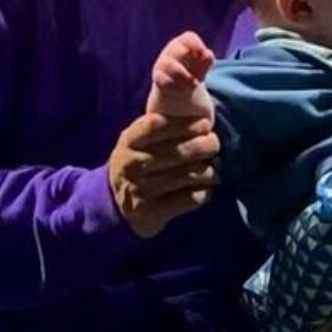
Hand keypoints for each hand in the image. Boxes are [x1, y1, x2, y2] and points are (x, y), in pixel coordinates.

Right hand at [108, 111, 218, 237]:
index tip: (204, 124)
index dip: (186, 123)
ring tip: (213, 168)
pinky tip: (204, 187)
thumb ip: (162, 125)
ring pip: (191, 175)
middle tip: (214, 144)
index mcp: (129, 141)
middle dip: (206, 145)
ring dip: (210, 171)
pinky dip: (205, 192)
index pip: (158, 125)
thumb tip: (203, 119)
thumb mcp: (138, 140)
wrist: (117, 205)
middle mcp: (133, 164)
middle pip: (180, 152)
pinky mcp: (153, 212)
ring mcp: (142, 190)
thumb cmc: (138, 162)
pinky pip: (192, 198)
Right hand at [146, 32, 216, 120]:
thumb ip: (207, 59)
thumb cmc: (194, 72)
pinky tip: (183, 91)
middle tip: (198, 74)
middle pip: (177, 49)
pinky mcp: (157, 77)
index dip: (196, 43)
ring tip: (193, 84)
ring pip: (168, 64)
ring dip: (183, 75)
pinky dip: (175, 86)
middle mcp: (171, 52)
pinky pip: (162, 79)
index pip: (188, 38)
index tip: (202, 52)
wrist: (179, 89)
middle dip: (189, 62)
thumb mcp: (203, 66)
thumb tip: (207, 54)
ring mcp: (162, 64)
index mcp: (184, 44)